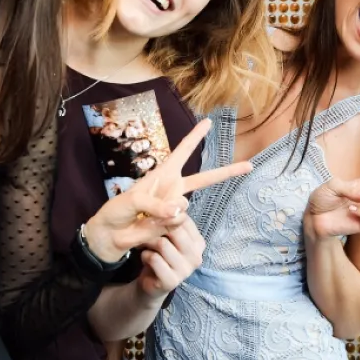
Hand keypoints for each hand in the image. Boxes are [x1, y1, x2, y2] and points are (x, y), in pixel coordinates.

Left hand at [85, 117, 251, 261]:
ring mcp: (175, 209)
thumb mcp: (133, 200)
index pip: (182, 152)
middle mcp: (174, 189)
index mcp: (164, 175)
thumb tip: (181, 210)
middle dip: (226, 172)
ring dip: (163, 216)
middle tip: (249, 165)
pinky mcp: (173, 227)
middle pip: (203, 179)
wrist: (111, 237)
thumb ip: (157, 204)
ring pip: (183, 210)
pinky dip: (160, 229)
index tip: (208, 122)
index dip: (195, 137)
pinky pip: (175, 227)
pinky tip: (146, 230)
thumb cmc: (118, 211)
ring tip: (143, 218)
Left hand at [138, 218, 205, 299]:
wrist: (150, 283)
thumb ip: (171, 221)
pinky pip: (154, 259)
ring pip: (162, 243)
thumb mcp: (167, 235)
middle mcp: (196, 256)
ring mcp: (186, 270)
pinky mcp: (172, 281)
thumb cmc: (160, 254)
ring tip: (145, 245)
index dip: (166, 214)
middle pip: (174, 229)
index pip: (184, 219)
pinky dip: (145, 256)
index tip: (153, 216)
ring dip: (148, 242)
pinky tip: (145, 258)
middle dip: (156, 227)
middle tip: (145, 229)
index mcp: (198, 242)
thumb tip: (170, 201)